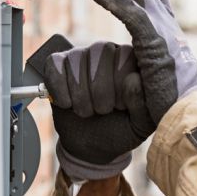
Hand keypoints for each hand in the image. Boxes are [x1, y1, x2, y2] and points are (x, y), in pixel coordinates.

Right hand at [44, 41, 153, 180]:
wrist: (91, 145)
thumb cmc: (120, 128)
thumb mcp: (139, 123)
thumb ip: (142, 102)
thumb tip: (133, 78)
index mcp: (132, 60)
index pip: (126, 54)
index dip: (120, 84)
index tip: (120, 107)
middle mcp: (108, 50)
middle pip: (101, 52)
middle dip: (100, 90)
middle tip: (102, 111)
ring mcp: (81, 54)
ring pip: (76, 59)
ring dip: (80, 94)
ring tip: (87, 111)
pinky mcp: (57, 63)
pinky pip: (55, 65)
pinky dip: (60, 90)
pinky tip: (67, 104)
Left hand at [78, 0, 196, 122]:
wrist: (187, 122)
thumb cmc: (170, 105)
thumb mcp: (155, 76)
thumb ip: (146, 62)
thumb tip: (132, 66)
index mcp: (167, 32)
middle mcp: (168, 27)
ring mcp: (164, 34)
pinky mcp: (157, 47)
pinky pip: (132, 16)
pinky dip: (112, 0)